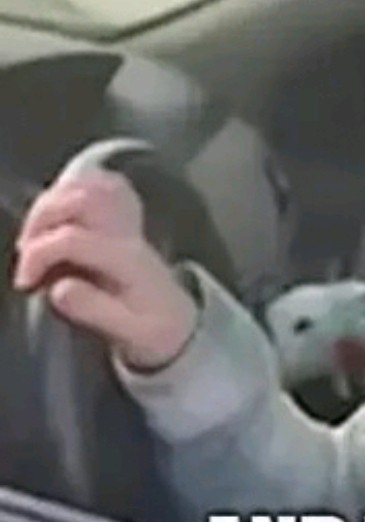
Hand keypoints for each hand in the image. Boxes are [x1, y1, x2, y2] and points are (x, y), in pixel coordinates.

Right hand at [12, 170, 198, 370]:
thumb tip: (57, 289)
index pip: (72, 238)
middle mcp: (127, 234)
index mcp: (127, 259)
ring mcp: (126, 225)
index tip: (25, 283)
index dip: (38, 255)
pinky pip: (97, 189)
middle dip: (38, 223)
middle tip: (25, 256)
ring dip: (49, 206)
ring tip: (34, 240)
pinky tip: (55, 220)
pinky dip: (70, 194)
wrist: (182, 322)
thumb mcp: (130, 333)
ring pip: (85, 188)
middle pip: (77, 200)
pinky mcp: (121, 223)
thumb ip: (94, 310)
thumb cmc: (154, 330)